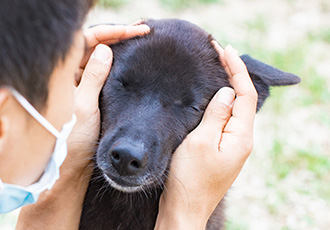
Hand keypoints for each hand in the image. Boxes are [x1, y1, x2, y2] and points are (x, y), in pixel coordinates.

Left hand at [66, 22, 149, 177]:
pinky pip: (105, 73)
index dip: (110, 33)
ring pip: (102, 59)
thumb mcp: (85, 106)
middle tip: (141, 31)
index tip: (134, 31)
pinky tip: (131, 60)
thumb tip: (105, 49)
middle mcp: (72, 76)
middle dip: (118, 37)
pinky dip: (118, 65)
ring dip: (120, 49)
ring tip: (139, 41)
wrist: (72, 165)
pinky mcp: (92, 95)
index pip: (86, 42)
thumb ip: (94, 76)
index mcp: (65, 75)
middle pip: (95, 47)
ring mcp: (82, 85)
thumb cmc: (73, 138)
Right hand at [155, 43, 257, 228]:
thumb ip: (216, 115)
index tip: (224, 50)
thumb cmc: (190, 178)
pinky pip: (225, 119)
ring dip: (227, 86)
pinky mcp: (222, 148)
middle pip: (243, 99)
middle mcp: (241, 139)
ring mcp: (232, 144)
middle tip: (218, 53)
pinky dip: (220, 102)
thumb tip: (227, 91)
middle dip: (234, 74)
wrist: (185, 207)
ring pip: (234, 108)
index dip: (236, 70)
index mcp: (240, 136)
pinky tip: (211, 94)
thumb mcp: (200, 142)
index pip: (244, 94)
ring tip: (216, 67)